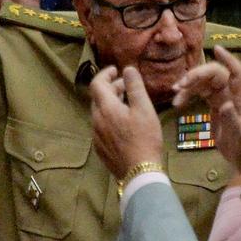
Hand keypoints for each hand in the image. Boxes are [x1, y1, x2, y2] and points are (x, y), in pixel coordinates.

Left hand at [90, 66, 163, 180]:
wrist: (139, 172)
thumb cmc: (144, 138)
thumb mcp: (144, 109)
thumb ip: (135, 87)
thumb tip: (128, 69)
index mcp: (106, 108)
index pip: (97, 83)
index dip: (105, 74)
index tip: (116, 70)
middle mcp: (96, 120)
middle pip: (98, 98)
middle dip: (111, 88)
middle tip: (127, 86)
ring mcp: (96, 135)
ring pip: (100, 112)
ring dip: (111, 103)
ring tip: (127, 103)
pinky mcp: (99, 148)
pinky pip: (101, 126)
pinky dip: (110, 118)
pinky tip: (123, 124)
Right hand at [172, 46, 240, 187]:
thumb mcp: (239, 137)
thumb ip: (231, 120)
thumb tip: (224, 104)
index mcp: (240, 98)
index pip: (236, 73)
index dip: (228, 59)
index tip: (216, 49)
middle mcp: (231, 95)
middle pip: (215, 75)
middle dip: (197, 75)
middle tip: (180, 85)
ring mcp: (222, 99)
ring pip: (205, 83)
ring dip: (189, 85)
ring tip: (175, 94)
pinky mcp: (214, 106)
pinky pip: (200, 94)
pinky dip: (188, 95)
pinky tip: (177, 102)